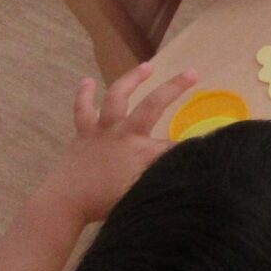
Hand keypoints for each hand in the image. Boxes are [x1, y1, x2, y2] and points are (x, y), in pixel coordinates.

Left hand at [37, 63, 198, 224]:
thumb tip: (189, 173)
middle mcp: (125, 134)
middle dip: (175, 87)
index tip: (207, 140)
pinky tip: (87, 81)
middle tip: (193, 72)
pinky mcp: (83, 133)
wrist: (63, 203)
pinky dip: (84, 94)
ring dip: (132, 78)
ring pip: (117, 96)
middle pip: (153, 104)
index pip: (176, 145)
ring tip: (147, 66)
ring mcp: (102, 130)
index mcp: (142, 152)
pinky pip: (83, 109)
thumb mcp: (142, 195)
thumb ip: (164, 179)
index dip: (193, 144)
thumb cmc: (104, 204)